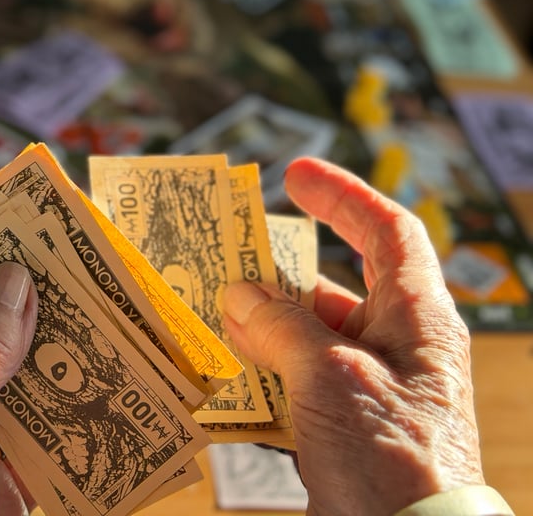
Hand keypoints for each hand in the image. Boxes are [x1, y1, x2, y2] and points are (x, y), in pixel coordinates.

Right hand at [222, 158, 484, 515]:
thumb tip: (240, 295)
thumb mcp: (330, 373)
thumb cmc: (389, 455)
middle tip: (227, 254)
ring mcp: (369, 387)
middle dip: (280, 269)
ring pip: (309, 334)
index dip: (343, 194)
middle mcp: (396, 346)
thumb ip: (282, 325)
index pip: (387, 231)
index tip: (294, 174)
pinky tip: (224, 367)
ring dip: (262, 321)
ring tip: (212, 309)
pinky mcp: (344, 426)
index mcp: (416, 317)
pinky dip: (262, 368)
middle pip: (336, 284)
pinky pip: (298, 379)